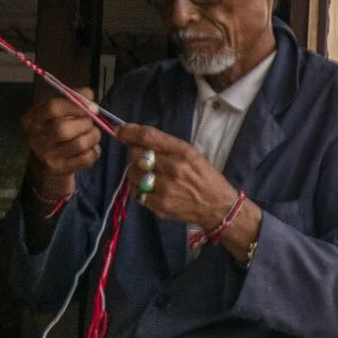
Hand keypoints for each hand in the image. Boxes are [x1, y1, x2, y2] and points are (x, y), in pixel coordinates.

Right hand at [22, 85, 99, 208]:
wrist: (55, 155)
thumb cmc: (60, 124)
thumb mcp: (64, 107)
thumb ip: (77, 97)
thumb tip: (89, 99)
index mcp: (32, 119)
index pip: (53, 107)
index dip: (77, 105)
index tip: (92, 108)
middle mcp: (34, 138)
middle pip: (64, 128)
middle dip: (85, 123)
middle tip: (90, 123)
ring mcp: (45, 156)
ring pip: (79, 144)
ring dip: (94, 136)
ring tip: (92, 134)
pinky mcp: (58, 168)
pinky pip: (87, 158)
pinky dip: (95, 151)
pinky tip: (90, 147)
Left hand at [115, 124, 242, 232]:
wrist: (217, 206)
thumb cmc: (205, 177)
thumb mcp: (192, 155)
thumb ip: (167, 147)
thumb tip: (138, 140)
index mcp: (183, 152)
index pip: (149, 136)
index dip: (130, 132)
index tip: (120, 131)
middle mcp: (173, 168)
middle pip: (136, 154)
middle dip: (134, 155)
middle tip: (142, 160)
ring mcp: (165, 187)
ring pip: (133, 174)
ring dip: (136, 174)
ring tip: (148, 177)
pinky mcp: (160, 205)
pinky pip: (137, 193)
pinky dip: (140, 191)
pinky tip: (151, 190)